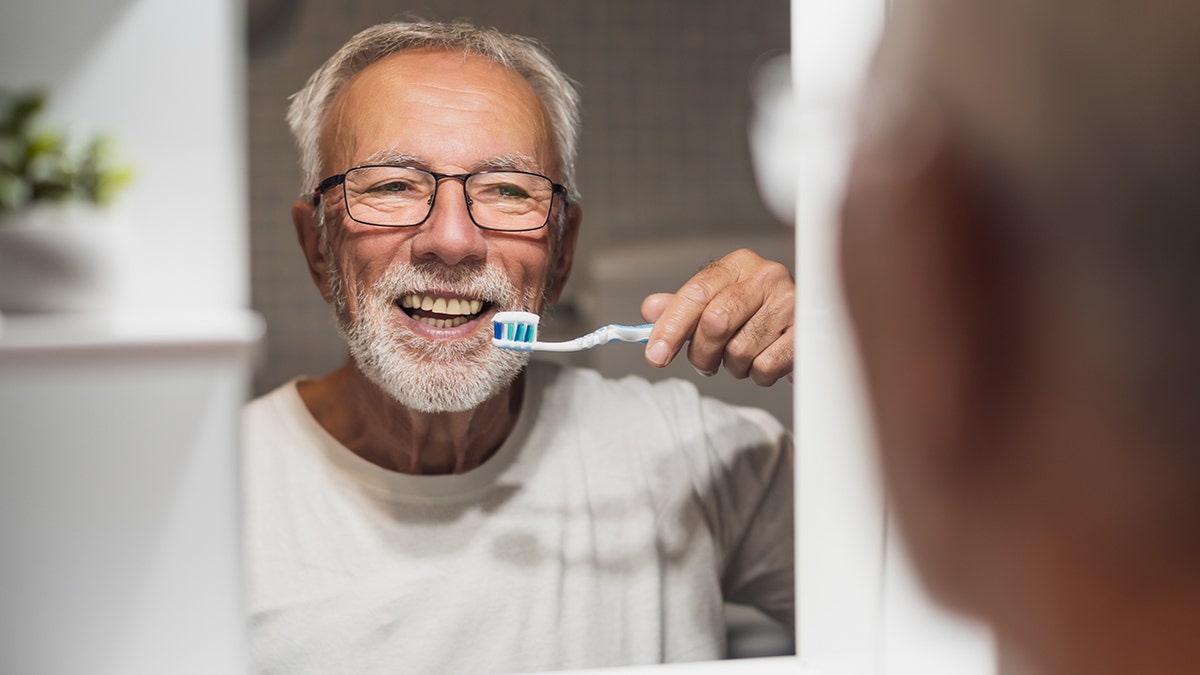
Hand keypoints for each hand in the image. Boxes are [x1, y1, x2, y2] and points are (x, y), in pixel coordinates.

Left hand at [640, 248, 793, 385]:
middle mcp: (767, 277)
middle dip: (701, 353)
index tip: (655, 355)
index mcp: (739, 264)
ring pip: (739, 350)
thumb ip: (682, 307)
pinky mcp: (807, 333)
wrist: (812, 325)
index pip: (696, 292)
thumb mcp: (717, 303)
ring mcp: (790, 303)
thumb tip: (651, 309)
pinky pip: (765, 367)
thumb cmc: (756, 315)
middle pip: (715, 321)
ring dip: (733, 366)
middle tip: (704, 364)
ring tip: (743, 357)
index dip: (671, 326)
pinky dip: (757, 375)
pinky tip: (764, 361)